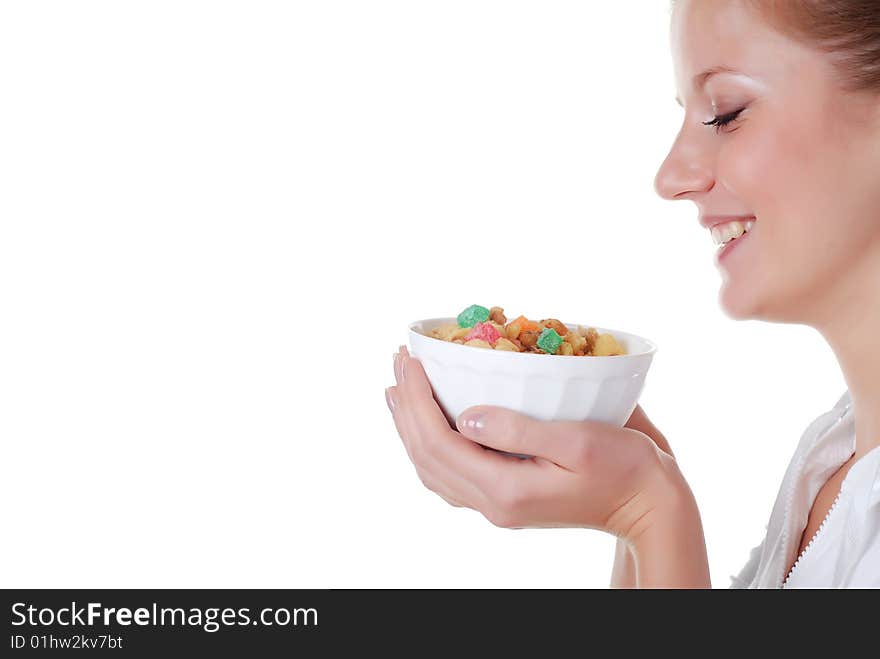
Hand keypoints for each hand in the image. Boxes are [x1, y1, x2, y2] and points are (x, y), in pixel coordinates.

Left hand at [385, 346, 686, 541]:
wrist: (646, 503)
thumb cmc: (623, 466)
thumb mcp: (577, 441)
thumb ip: (518, 430)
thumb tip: (465, 415)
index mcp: (507, 489)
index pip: (440, 442)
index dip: (417, 399)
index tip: (410, 360)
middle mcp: (494, 504)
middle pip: (428, 456)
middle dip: (406, 408)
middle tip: (397, 363)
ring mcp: (498, 506)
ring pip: (434, 470)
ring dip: (410, 429)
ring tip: (397, 391)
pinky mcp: (506, 499)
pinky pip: (451, 477)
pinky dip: (430, 447)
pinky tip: (428, 425)